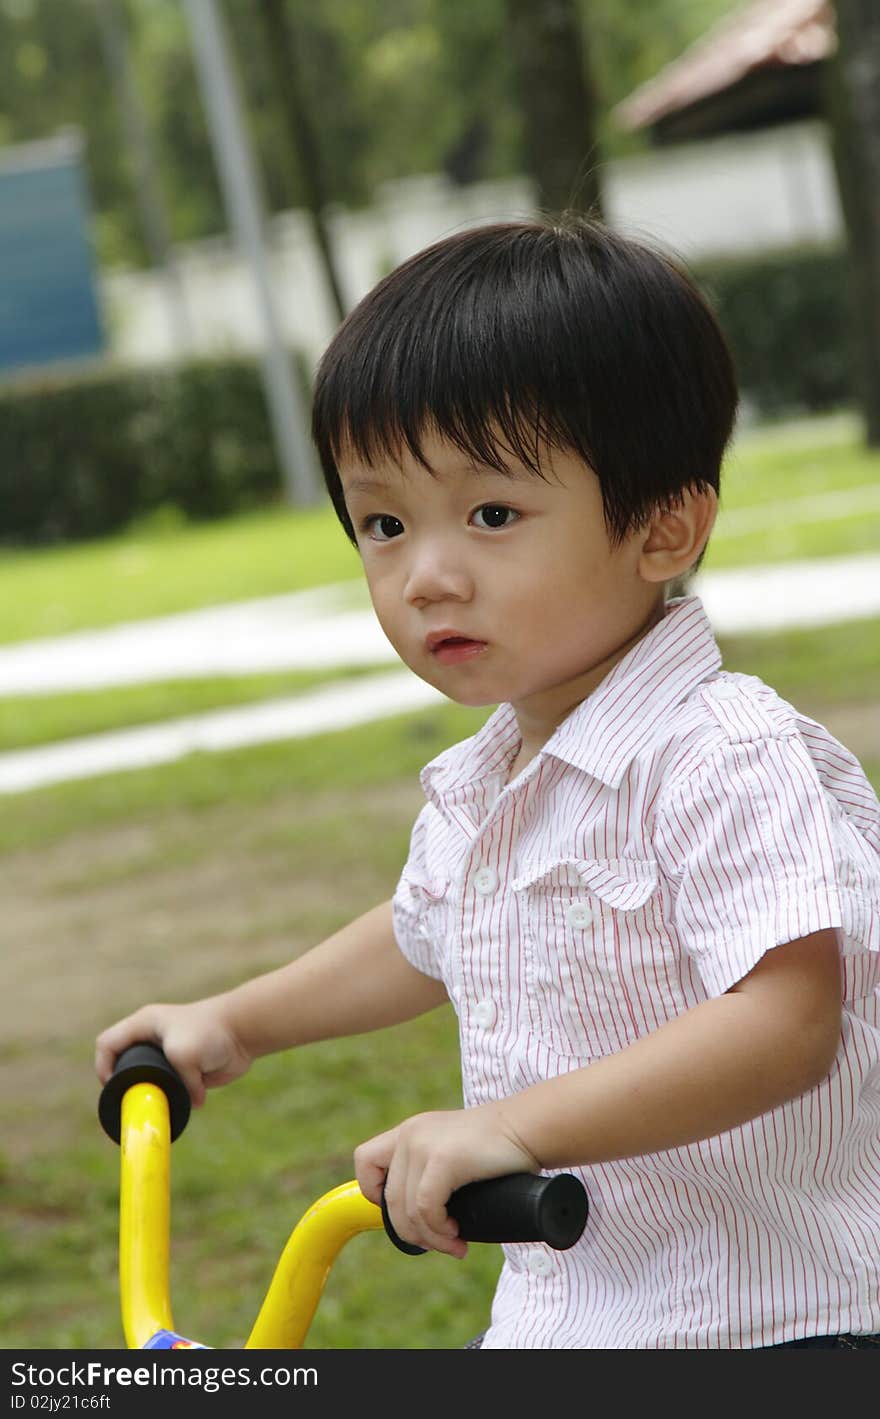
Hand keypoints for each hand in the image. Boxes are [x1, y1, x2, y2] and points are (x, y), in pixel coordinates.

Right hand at [94, 1000, 251, 1107]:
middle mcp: (152, 1038)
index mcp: (144, 1025)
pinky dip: (174, 1099)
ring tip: (157, 1107)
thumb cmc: (211, 1032)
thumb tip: (191, 1102)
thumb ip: (180, 1083)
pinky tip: (185, 1102)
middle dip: (126, 1086)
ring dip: (152, 1095)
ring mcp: (168, 1055)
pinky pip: (170, 1090)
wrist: (244, 1032)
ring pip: (147, 1081)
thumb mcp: (184, 1054)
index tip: (113, 1086)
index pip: (107, 1043)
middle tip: (130, 1105)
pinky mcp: (184, 1070)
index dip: (103, 1066)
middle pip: (123, 1064)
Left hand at [354, 1103, 539, 1257]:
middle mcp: (410, 1134)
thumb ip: (431, 1171)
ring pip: (408, 1211)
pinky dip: (440, 1230)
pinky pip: (427, 1209)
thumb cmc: (500, 1148)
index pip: (365, 1161)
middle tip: (444, 1244)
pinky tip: (457, 1234)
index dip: (375, 1194)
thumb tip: (418, 1220)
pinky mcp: (442, 1158)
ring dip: (431, 1238)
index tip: (407, 1213)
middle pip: (390, 1201)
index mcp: (410, 1131)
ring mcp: (423, 1144)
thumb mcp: (453, 1153)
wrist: (529, 1128)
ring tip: (455, 1244)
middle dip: (413, 1233)